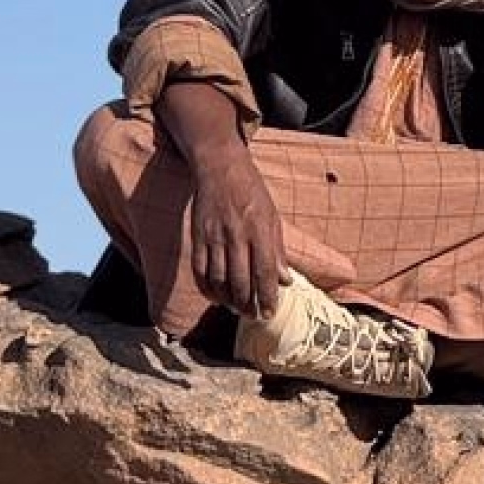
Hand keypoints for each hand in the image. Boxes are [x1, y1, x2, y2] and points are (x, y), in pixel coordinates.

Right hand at [187, 148, 286, 319]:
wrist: (220, 167)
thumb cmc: (251, 192)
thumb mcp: (272, 216)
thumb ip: (277, 250)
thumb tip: (285, 281)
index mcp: (259, 229)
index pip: (264, 272)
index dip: (267, 296)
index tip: (270, 312)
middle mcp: (236, 234)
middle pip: (240, 280)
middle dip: (248, 304)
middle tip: (253, 316)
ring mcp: (214, 236)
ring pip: (219, 279)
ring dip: (228, 300)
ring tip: (237, 309)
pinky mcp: (198, 236)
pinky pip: (200, 270)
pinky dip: (207, 288)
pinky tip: (216, 297)